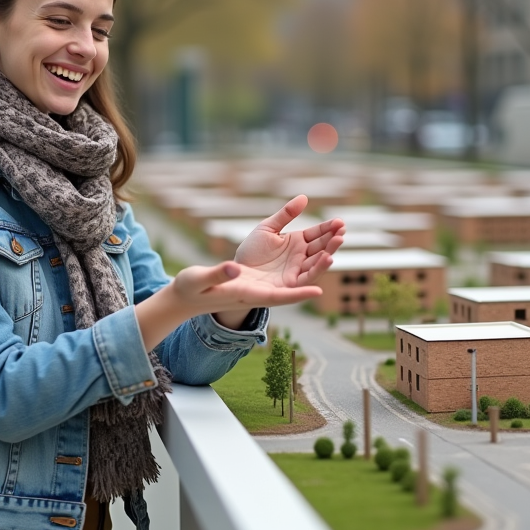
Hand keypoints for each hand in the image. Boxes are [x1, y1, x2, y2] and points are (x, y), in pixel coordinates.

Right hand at [133, 195, 344, 349]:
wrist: (191, 294)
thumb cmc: (192, 289)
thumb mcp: (201, 280)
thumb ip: (219, 274)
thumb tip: (233, 268)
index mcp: (250, 296)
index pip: (278, 298)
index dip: (298, 295)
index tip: (317, 291)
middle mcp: (266, 290)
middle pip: (299, 279)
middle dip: (319, 263)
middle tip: (338, 245)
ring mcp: (269, 281)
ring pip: (302, 267)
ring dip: (321, 251)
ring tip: (339, 232)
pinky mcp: (267, 270)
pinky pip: (294, 258)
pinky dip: (310, 245)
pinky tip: (324, 232)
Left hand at [232, 195, 344, 289]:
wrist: (234, 271)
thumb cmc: (251, 250)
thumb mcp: (268, 228)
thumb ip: (286, 214)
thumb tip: (304, 197)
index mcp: (297, 243)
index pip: (317, 234)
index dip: (328, 228)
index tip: (339, 222)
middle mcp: (300, 258)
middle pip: (321, 248)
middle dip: (332, 239)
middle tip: (341, 230)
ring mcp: (296, 271)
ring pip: (317, 263)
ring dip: (329, 253)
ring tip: (337, 241)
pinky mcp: (290, 284)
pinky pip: (307, 279)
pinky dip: (318, 270)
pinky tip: (328, 260)